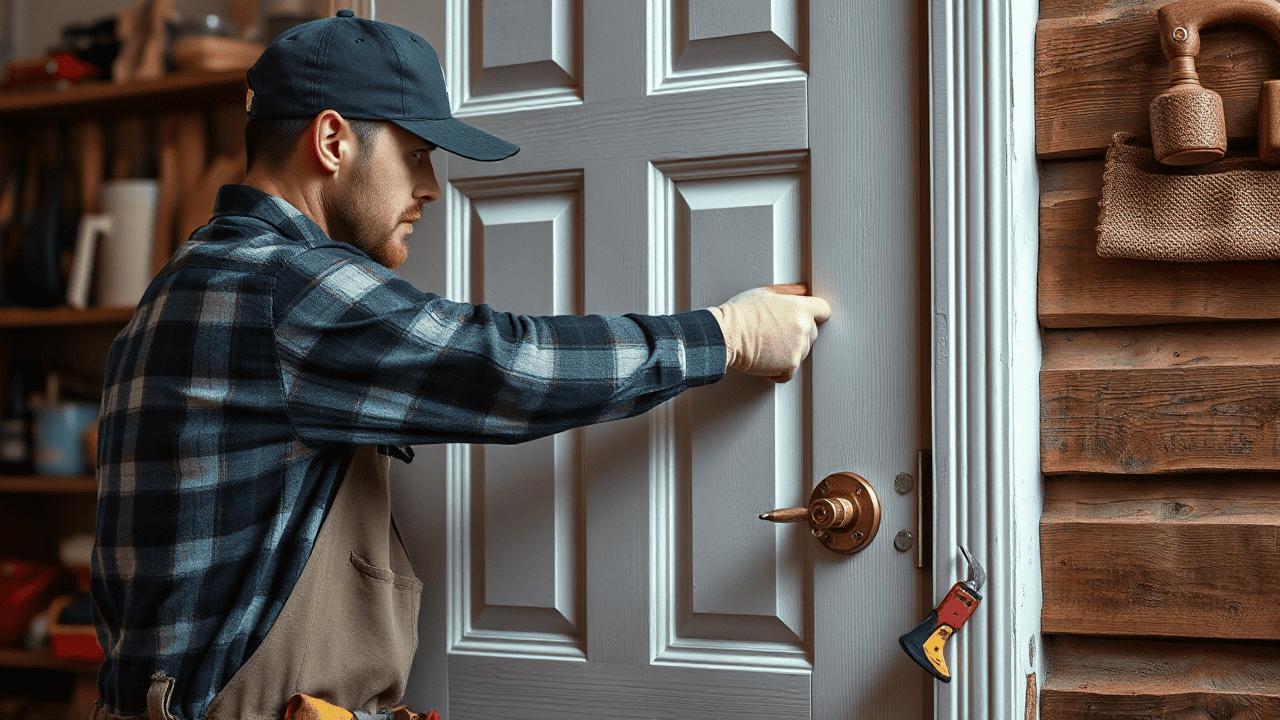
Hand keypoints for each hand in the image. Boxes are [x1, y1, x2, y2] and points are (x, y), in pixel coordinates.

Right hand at [708, 283, 831, 382]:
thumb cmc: (740, 314)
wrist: (726, 336)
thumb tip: (802, 291)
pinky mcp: (789, 367)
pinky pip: (791, 371)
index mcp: (800, 308)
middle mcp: (803, 328)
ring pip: (802, 352)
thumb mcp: (764, 293)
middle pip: (813, 332)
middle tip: (777, 332)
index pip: (823, 310)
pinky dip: (780, 370)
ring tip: (767, 345)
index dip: (815, 313)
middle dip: (798, 333)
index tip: (810, 317)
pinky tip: (767, 361)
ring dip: (789, 351)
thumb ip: (788, 292)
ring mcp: (798, 349)